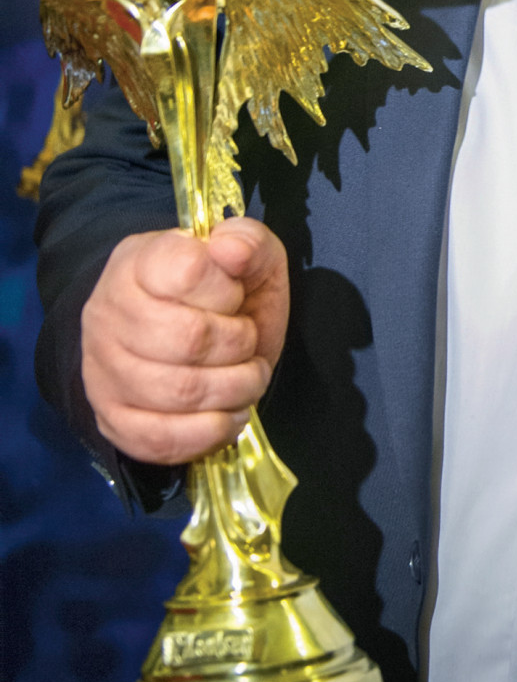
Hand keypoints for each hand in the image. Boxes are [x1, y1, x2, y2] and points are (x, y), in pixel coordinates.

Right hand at [81, 219, 288, 466]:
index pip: (188, 270)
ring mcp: (103, 370)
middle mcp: (107, 314)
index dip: (227, 290)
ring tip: (247, 377)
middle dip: (239, 345)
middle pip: (189, 339)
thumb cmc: (217, 297)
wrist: (180, 338)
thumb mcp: (246, 259)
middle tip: (247, 342)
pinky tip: (228, 414)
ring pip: (181, 393)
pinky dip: (211, 432)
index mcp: (139, 262)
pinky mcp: (111, 420)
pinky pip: (161, 439)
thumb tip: (232, 249)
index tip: (234, 296)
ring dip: (236, 390)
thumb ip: (249, 242)